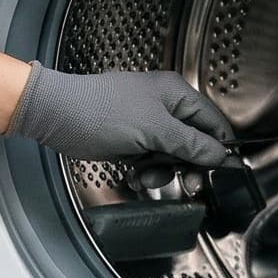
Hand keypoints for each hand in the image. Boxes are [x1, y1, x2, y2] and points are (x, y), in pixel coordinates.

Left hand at [7, 66, 238, 167]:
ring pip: (171, 155)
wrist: (57, 116)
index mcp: (176, 94)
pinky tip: (134, 173)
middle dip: (187, 164)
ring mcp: (146, 123)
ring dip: (162, 171)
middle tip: (187, 182)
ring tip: (146, 174)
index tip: (218, 171)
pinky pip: (150, 159)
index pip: (214, 122)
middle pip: (194, 142)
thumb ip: (190, 144)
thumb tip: (220, 154)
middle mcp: (164, 106)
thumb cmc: (100, 112)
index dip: (218, 148)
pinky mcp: (130, 139)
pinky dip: (145, 170)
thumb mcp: (154, 130)